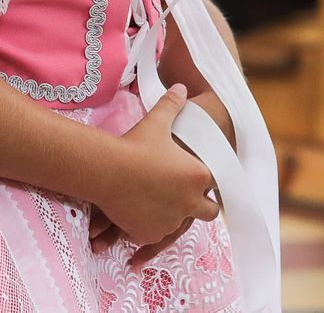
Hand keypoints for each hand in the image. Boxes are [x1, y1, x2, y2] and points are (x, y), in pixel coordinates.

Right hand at [90, 85, 218, 251]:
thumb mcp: (157, 121)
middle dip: (200, 205)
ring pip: (181, 224)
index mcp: (198, 175)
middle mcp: (190, 202)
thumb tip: (181, 87)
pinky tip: (141, 213)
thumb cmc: (135, 144)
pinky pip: (157, 234)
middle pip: (209, 211)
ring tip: (157, 202)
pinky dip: (151, 226)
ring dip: (174, 215)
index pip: (216, 183)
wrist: (107, 169)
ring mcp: (172, 221)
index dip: (206, 179)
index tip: (197, 176)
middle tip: (184, 195)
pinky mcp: (152, 234)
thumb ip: (172, 105)